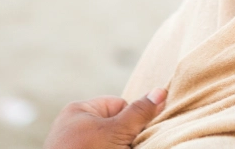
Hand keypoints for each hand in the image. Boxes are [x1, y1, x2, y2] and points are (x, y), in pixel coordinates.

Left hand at [43, 87, 167, 148]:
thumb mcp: (117, 131)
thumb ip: (139, 113)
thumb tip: (161, 91)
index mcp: (79, 110)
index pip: (119, 105)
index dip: (131, 120)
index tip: (133, 135)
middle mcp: (74, 126)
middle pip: (114, 126)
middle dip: (125, 138)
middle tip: (127, 148)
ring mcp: (73, 145)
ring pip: (110, 142)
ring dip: (120, 147)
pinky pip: (101, 148)